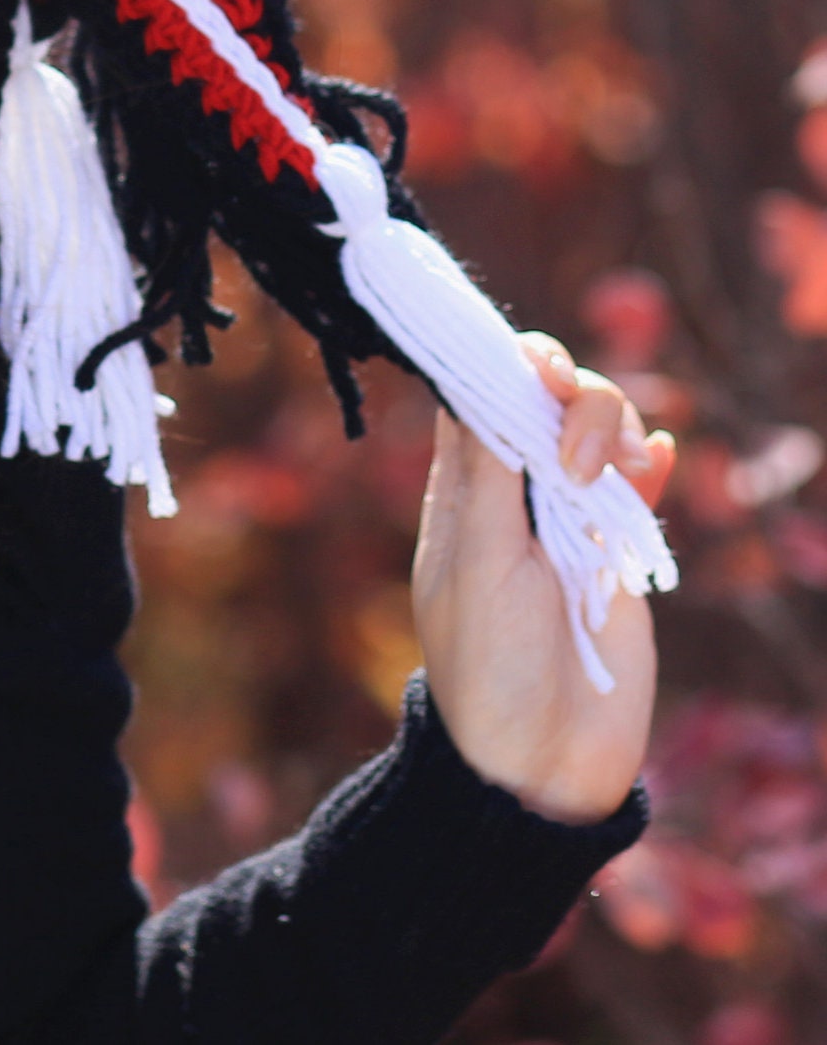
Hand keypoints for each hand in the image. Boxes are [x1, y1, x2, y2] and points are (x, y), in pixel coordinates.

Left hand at [413, 330, 675, 822]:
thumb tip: (482, 383)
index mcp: (460, 488)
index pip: (473, 394)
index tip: (525, 361)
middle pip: (542, 398)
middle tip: (571, 437)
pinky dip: (652, 460)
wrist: (544, 759)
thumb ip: (489, 476)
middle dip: (566, 390)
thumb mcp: (479, 563)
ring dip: (607, 425)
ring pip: (594, 430)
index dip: (497, 361)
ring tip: (606, 474)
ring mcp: (568, 519)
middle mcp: (512, 492)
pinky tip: (659, 457)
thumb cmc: (490, 665)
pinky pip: (639, 484)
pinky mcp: (618, 552)